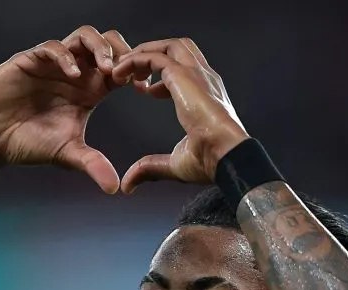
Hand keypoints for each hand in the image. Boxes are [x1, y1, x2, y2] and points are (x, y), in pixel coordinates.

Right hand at [0, 26, 132, 193]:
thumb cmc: (28, 142)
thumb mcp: (67, 154)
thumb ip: (92, 164)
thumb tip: (114, 188)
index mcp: (89, 89)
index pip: (120, 68)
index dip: (135, 71)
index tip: (143, 87)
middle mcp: (74, 71)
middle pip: (108, 43)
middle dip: (122, 52)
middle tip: (129, 73)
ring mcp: (53, 63)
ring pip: (84, 37)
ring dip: (99, 48)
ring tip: (107, 68)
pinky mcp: (31, 60)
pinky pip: (54, 48)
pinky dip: (67, 57)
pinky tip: (74, 75)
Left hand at [112, 38, 249, 192]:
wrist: (226, 155)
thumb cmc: (210, 161)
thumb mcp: (174, 164)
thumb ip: (150, 168)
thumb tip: (128, 184)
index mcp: (206, 93)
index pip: (184, 68)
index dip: (160, 76)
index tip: (143, 89)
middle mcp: (203, 78)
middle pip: (177, 48)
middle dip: (150, 54)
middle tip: (128, 73)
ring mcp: (195, 74)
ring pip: (166, 46)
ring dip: (141, 53)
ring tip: (121, 70)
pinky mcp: (183, 76)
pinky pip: (154, 56)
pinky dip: (135, 60)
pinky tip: (120, 74)